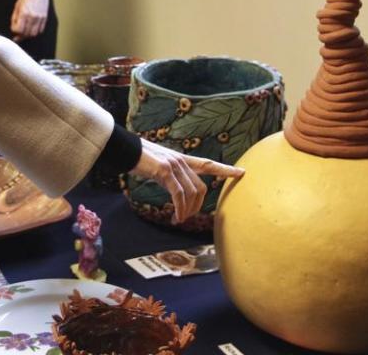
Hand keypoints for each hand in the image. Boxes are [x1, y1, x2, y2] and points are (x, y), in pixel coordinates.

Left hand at [10, 0, 49, 40]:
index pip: (18, 30)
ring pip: (34, 34)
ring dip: (28, 34)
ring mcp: (40, 18)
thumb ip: (15, 18)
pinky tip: (32, 27)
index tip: (14, 27)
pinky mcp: (45, 17)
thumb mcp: (17, 6)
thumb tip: (14, 29)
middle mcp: (32, 17)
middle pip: (26, 34)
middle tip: (18, 32)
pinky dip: (35, 31)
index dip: (14, 30)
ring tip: (25, 30)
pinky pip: (40, 30)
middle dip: (21, 34)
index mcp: (24, 13)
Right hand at [127, 138, 244, 223]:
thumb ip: (170, 175)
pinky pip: (178, 194)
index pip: (208, 164)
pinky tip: (176, 217)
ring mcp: (174, 165)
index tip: (241, 173)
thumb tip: (176, 190)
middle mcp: (181, 161)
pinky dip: (179, 208)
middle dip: (197, 207)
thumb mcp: (159, 166)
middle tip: (186, 218)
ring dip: (187, 211)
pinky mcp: (165, 171)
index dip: (225, 169)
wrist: (125, 149)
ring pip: (191, 193)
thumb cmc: (139, 158)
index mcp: (181, 159)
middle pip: (201, 188)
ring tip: (179, 219)